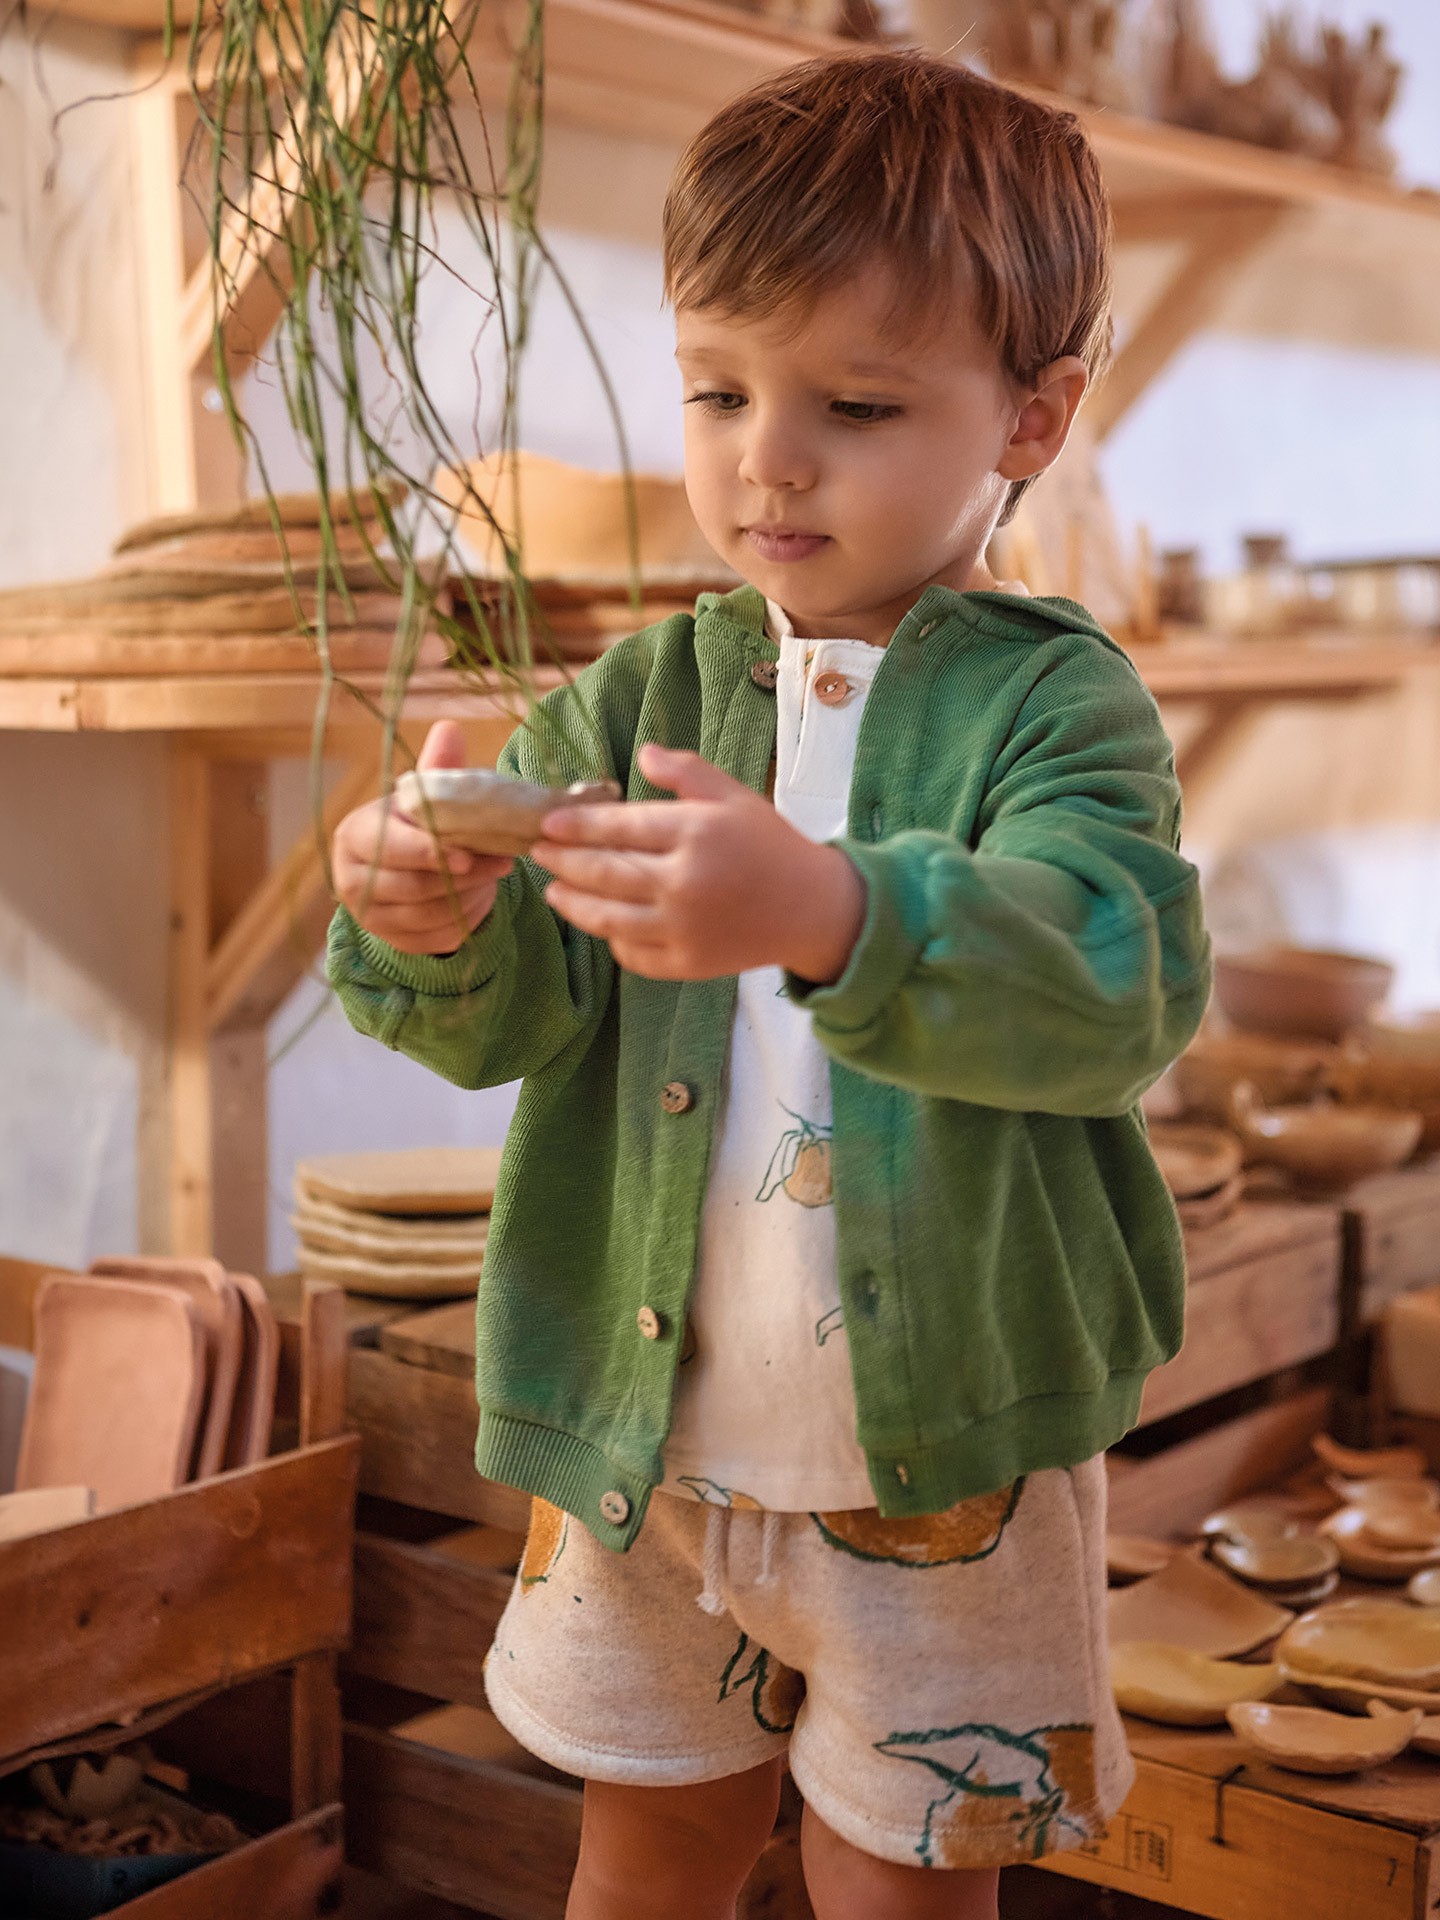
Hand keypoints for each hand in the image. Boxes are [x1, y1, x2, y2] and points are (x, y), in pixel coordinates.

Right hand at [332, 722, 513, 954]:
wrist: (403, 867)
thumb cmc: (415, 824)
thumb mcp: (423, 797)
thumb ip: (437, 769)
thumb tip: (450, 728)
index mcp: (354, 836)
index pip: (389, 848)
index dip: (428, 853)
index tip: (465, 854)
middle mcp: (352, 879)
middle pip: (413, 886)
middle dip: (462, 875)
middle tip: (500, 862)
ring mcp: (370, 916)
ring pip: (428, 914)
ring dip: (469, 895)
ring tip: (494, 874)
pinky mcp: (394, 941)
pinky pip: (438, 936)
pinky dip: (466, 918)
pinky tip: (481, 896)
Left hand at [532, 743, 865, 982]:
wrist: (813, 909)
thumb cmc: (770, 846)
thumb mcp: (734, 796)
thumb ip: (686, 772)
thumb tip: (640, 755)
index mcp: (695, 833)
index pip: (619, 827)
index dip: (576, 824)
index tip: (548, 822)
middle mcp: (684, 882)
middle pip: (604, 872)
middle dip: (562, 862)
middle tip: (537, 852)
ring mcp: (684, 928)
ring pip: (608, 918)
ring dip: (572, 903)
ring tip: (552, 890)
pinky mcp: (688, 964)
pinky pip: (633, 954)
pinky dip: (612, 940)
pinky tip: (601, 925)